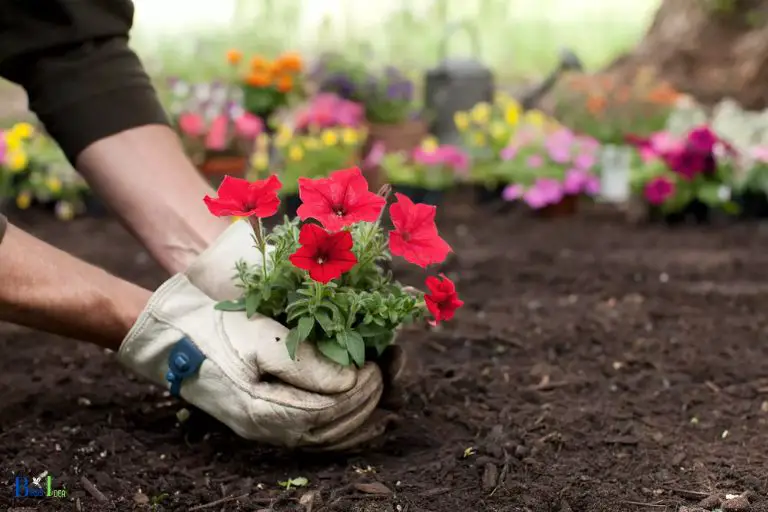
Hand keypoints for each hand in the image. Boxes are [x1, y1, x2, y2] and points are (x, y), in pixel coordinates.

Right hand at [183, 220, 404, 447]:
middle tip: (383, 376)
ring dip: (359, 422)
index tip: (375, 367)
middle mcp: (266, 428)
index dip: (358, 392)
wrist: (173, 340)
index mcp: (263, 409)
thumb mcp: (260, 337)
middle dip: (365, 403)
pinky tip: (361, 421)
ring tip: (384, 405)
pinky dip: (341, 432)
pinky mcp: (265, 421)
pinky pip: (312, 436)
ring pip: (324, 439)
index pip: (327, 410)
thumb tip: (349, 380)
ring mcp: (265, 429)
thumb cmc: (217, 331)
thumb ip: (306, 363)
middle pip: (330, 427)